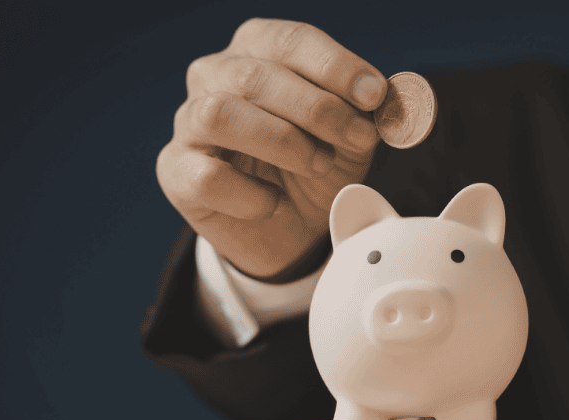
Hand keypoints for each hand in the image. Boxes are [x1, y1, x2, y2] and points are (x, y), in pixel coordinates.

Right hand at [156, 19, 386, 278]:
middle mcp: (213, 76)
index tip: (375, 96)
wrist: (291, 229)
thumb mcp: (353, 136)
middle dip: (319, 109)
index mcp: (257, 51)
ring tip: (319, 165)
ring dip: (283, 141)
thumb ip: (370, 113)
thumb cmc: (317, 167)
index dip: (336, 66)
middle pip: (256, 75)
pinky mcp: (177, 172)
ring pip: (222, 115)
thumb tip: (391, 96)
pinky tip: (274, 203)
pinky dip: (251, 194)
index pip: (289, 40)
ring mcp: (189, 123)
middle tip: (359, 139)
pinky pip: (209, 176)